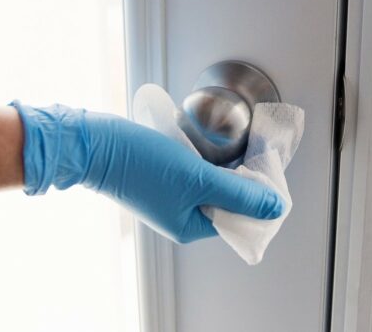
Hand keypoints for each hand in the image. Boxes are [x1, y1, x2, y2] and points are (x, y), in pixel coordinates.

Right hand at [12, 103, 284, 243]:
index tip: (271, 173)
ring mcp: (170, 197)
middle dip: (245, 180)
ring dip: (228, 168)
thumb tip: (275, 207)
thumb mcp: (198, 178)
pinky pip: (196, 173)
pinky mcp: (161, 178)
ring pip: (213, 185)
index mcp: (190, 227)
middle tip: (258, 154)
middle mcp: (180, 216)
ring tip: (238, 148)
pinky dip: (208, 161)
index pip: (239, 220)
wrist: (96, 144)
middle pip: (227, 202)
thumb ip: (238, 193)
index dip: (259, 198)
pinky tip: (212, 146)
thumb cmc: (141, 164)